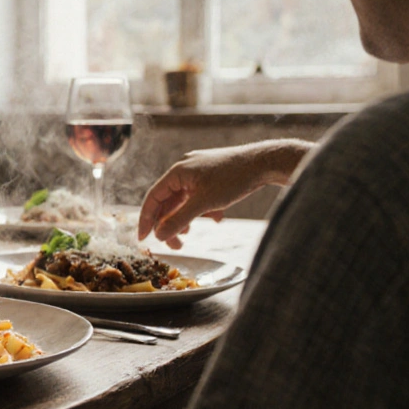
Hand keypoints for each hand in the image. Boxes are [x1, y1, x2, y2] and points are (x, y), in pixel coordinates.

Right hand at [136, 140, 312, 247]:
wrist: (265, 163)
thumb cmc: (234, 179)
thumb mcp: (204, 203)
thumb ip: (179, 220)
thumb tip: (159, 235)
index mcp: (177, 172)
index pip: (153, 197)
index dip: (146, 219)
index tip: (143, 239)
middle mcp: (184, 169)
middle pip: (168, 201)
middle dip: (168, 223)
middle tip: (175, 245)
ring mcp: (198, 171)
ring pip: (183, 200)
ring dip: (184, 218)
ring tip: (188, 233)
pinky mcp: (211, 175)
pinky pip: (197, 196)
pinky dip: (199, 210)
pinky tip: (214, 217)